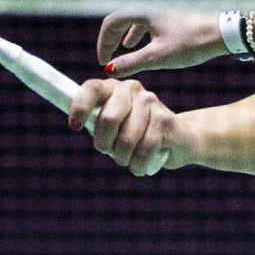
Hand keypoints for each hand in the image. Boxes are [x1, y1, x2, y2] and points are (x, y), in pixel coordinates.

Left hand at [69, 77, 190, 176]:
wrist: (180, 137)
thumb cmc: (136, 134)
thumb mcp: (112, 127)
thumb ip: (95, 122)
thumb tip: (75, 123)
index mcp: (113, 87)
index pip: (92, 89)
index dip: (80, 107)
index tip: (75, 127)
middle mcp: (132, 89)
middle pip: (109, 118)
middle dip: (104, 143)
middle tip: (107, 151)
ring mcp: (151, 102)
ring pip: (126, 139)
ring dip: (122, 158)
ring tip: (126, 159)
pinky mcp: (166, 120)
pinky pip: (144, 149)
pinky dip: (137, 165)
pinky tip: (138, 167)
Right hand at [98, 13, 225, 76]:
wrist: (222, 32)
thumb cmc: (192, 42)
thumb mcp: (158, 57)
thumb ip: (132, 62)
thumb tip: (110, 69)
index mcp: (143, 10)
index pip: (110, 22)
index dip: (103, 42)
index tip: (103, 61)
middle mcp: (150, 4)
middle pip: (121, 19)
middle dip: (112, 39)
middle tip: (109, 58)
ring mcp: (161, 7)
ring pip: (135, 19)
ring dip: (126, 35)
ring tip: (123, 50)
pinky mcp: (172, 13)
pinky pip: (148, 20)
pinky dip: (140, 32)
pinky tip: (143, 44)